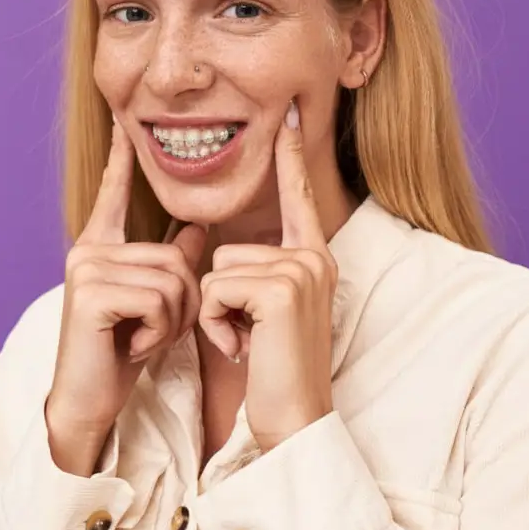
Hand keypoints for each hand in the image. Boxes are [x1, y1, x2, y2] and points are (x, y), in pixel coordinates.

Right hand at [46, 118, 206, 473]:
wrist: (89, 400)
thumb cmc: (121, 350)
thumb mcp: (154, 302)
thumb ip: (172, 261)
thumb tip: (198, 227)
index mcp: (102, 245)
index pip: (115, 192)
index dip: (121, 159)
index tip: (121, 122)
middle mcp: (90, 248)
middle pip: (176, 257)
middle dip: (183, 303)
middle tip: (154, 330)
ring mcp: (88, 267)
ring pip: (173, 280)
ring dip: (172, 321)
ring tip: (143, 338)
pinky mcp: (91, 292)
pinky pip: (158, 300)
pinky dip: (159, 332)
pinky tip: (134, 346)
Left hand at [198, 100, 337, 452]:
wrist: (294, 418)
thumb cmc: (273, 371)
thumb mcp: (264, 312)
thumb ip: (254, 273)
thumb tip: (214, 242)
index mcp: (313, 258)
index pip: (297, 197)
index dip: (292, 155)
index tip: (291, 111)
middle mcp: (314, 257)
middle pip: (229, 249)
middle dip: (223, 299)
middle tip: (252, 337)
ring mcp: (302, 270)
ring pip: (219, 269)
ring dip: (219, 315)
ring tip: (250, 343)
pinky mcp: (282, 289)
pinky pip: (218, 289)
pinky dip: (219, 325)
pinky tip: (247, 348)